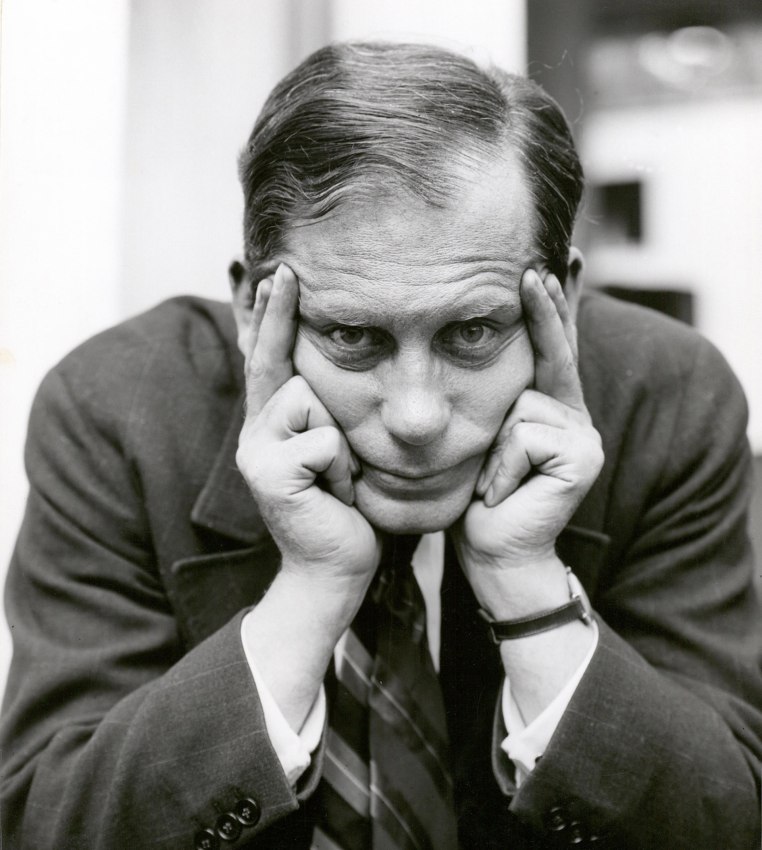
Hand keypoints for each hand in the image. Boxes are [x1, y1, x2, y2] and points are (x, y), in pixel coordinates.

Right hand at [236, 264, 380, 591]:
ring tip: (337, 482)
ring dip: (339, 445)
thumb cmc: (345, 508)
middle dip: (309, 379)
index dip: (271, 315)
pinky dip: (342, 470)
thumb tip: (326, 366)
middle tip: (308, 371)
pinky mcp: (268, 474)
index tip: (280, 273)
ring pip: (308, 401)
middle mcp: (254, 430)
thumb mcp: (336, 450)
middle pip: (286, 367)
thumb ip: (324, 411)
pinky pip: (322, 442)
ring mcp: (255, 452)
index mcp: (271, 423)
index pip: (267, 356)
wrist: (334, 570)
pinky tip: (334, 496)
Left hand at [452, 269, 602, 606]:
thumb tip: (468, 345)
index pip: (552, 348)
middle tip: (555, 258)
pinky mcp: (583, 456)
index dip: (553, 307)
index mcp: (549, 408)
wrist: (491, 551)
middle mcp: (573, 414)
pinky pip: (526, 434)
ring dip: (494, 449)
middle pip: (551, 352)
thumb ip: (491, 400)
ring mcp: (583, 434)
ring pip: (522, 402)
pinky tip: (505, 493)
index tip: (556, 262)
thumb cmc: (477, 497)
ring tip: (494, 483)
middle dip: (546, 307)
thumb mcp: (480, 438)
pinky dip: (502, 467)